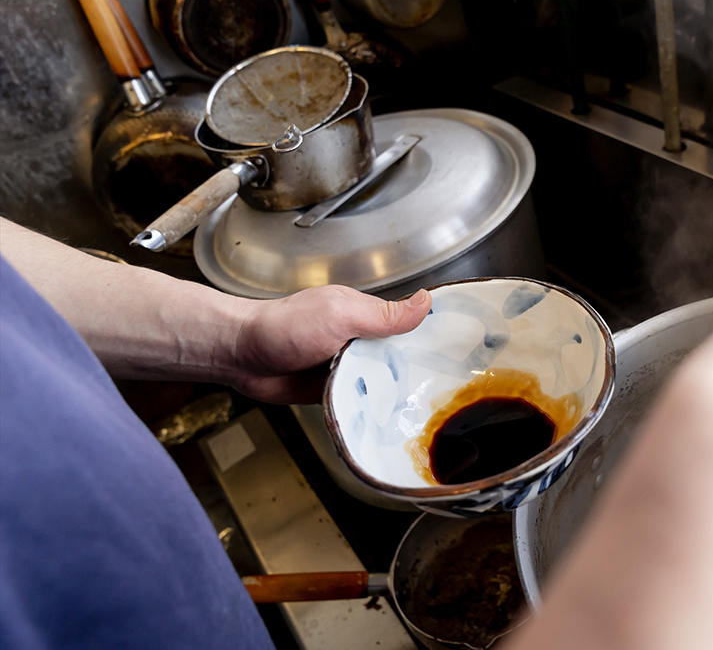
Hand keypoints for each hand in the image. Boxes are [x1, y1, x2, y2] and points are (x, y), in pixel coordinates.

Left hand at [228, 286, 430, 403]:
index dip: (433, 338)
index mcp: (365, 316)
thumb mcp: (341, 314)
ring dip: (394, 395)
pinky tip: (391, 421)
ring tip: (425, 411)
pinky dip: (371, 411)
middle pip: (401, 360)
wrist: (240, 357)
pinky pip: (361, 403)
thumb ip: (383, 314)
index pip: (408, 326)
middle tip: (448, 391)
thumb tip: (426, 301)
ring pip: (383, 384)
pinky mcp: (335, 392)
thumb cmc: (284, 327)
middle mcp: (360, 342)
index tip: (462, 353)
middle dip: (418, 373)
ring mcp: (347, 368)